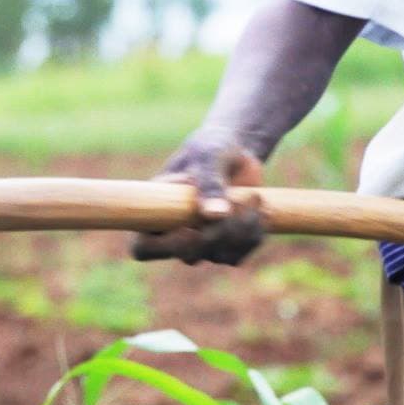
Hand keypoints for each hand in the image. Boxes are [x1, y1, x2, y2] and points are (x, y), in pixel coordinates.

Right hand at [129, 136, 265, 265]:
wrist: (236, 153)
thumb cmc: (211, 148)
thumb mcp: (208, 156)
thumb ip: (209, 183)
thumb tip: (215, 216)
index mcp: (155, 212)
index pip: (143, 247)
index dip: (163, 247)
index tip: (190, 229)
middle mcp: (174, 234)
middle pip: (188, 256)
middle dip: (215, 233)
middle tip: (235, 203)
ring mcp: (202, 244)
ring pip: (218, 256)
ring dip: (241, 229)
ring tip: (253, 196)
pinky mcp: (227, 247)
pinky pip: (240, 254)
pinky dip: (254, 232)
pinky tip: (260, 208)